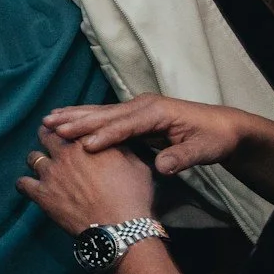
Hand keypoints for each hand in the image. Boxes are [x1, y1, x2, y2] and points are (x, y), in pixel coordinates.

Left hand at [18, 126, 156, 235]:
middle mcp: (65, 154)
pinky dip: (25, 184)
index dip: (68, 127)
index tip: (67, 130)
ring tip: (43, 167)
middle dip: (48, 136)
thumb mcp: (138, 166)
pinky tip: (30, 186)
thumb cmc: (134, 197)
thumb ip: (121, 150)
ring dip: (37, 160)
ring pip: (32, 157)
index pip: (70, 125)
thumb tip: (114, 142)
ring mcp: (51, 173)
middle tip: (50, 142)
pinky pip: (22, 183)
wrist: (120, 227)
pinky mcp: (41, 194)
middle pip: (46, 135)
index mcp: (89, 143)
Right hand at [42, 94, 247, 175]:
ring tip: (48, 120)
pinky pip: (104, 115)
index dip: (104, 135)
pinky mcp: (135, 114)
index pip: (125, 125)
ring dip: (74, 116)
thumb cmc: (213, 139)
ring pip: (100, 112)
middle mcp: (143, 106)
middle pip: (105, 114)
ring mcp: (137, 108)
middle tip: (50, 127)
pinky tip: (67, 120)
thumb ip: (182, 158)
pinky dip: (84, 117)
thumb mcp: (203, 150)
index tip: (84, 147)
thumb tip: (162, 168)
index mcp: (157, 112)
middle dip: (77, 121)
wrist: (224, 127)